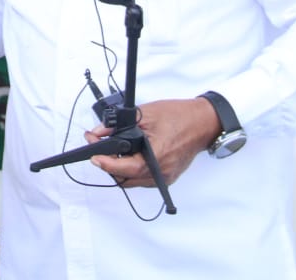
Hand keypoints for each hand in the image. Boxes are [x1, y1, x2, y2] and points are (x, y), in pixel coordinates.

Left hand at [85, 97, 218, 187]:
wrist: (203, 122)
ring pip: (133, 181)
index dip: (105, 163)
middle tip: (98, 147)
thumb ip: (118, 125)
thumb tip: (99, 132)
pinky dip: (132, 170)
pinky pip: (143, 179)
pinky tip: (128, 156)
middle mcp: (161, 173)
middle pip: (125, 179)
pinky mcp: (168, 177)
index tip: (92, 154)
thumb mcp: (144, 114)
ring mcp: (165, 177)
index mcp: (156, 157)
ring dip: (119, 168)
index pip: (123, 169)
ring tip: (111, 150)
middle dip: (108, 164)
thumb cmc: (180, 116)